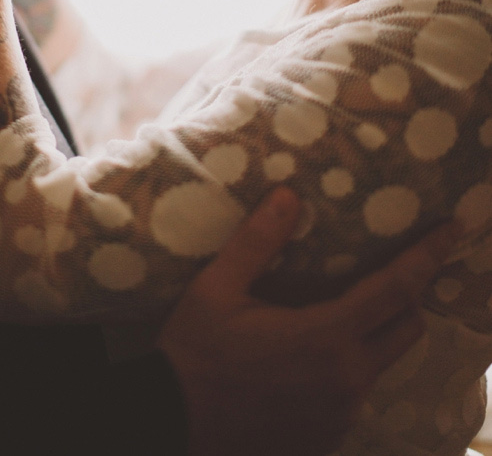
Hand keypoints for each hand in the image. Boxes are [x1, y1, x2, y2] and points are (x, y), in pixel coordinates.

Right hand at [158, 187, 457, 455]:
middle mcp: (346, 380)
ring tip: (341, 309)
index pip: (396, 289)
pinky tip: (310, 355)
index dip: (427, 255)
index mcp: (326, 337)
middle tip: (390, 268)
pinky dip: (348, 365)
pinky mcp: (327, 438)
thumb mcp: (216, 289)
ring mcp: (340, 415)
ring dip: (374, 332)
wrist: (170, 427)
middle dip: (408, 295)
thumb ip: (257, 241)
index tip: (454, 230)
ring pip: (382, 362)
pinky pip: (356, 392)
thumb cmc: (192, 353)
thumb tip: (287, 194)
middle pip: (406, 329)